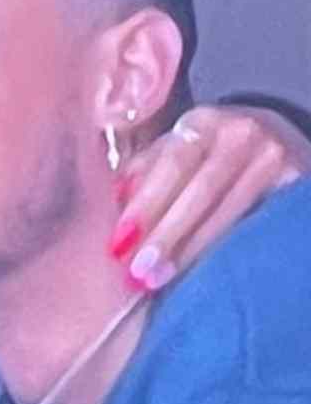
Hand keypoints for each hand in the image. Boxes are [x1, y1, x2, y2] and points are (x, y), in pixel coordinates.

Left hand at [110, 103, 310, 289]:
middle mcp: (242, 134)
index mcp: (202, 123)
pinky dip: (227, 249)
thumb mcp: (174, 150)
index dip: (145, 206)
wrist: (273, 140)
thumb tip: (113, 201)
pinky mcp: (296, 183)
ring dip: (193, 251)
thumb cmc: (207, 153)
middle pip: (201, 192)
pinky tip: (205, 272)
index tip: (119, 243)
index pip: (172, 165)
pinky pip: (257, 223)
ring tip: (160, 281)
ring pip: (231, 212)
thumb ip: (143, 172)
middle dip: (166, 236)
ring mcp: (275, 158)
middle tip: (139, 274)